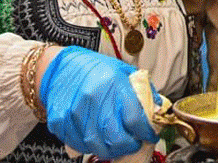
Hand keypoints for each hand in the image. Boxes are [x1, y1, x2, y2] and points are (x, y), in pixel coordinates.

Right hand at [38, 46, 159, 158]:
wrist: (60, 66)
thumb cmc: (93, 68)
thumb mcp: (123, 72)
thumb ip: (141, 91)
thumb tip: (157, 109)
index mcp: (113, 84)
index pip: (135, 119)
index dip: (146, 132)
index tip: (149, 135)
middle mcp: (94, 99)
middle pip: (116, 138)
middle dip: (129, 145)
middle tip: (133, 143)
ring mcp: (75, 112)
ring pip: (97, 146)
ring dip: (110, 149)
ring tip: (116, 143)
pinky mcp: (60, 121)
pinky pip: (78, 144)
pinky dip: (89, 146)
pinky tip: (96, 138)